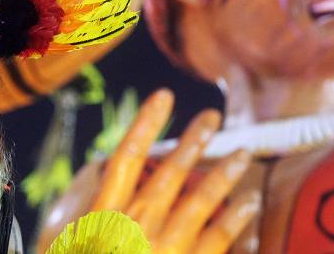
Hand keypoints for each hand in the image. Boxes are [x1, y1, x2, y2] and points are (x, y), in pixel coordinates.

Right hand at [91, 89, 257, 253]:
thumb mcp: (83, 242)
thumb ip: (99, 216)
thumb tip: (109, 186)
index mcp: (105, 216)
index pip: (126, 158)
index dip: (146, 123)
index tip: (163, 95)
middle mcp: (138, 224)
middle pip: (171, 172)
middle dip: (194, 140)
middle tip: (213, 117)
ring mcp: (167, 247)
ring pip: (201, 201)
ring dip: (224, 173)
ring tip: (243, 153)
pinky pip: (218, 238)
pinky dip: (236, 218)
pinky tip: (250, 202)